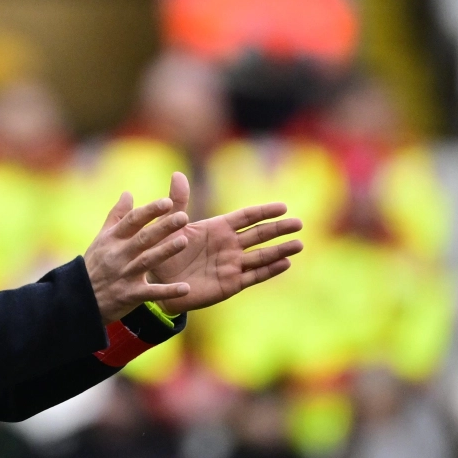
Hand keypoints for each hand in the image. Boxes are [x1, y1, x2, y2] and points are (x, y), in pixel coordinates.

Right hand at [84, 193, 191, 323]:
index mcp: (113, 239)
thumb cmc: (95, 264)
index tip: (167, 202)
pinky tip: (185, 288)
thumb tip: (128, 193)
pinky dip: (168, 291)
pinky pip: (151, 293)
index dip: (149, 210)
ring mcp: (124, 275)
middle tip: (183, 217)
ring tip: (184, 241)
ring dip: (165, 252)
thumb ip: (117, 216)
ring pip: (147, 261)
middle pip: (143, 238)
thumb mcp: (101, 239)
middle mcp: (119, 255)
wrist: (80, 299)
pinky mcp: (129, 295)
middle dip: (162, 227)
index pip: (132, 220)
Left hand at [149, 172, 301, 314]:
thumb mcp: (170, 225)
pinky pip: (253, 276)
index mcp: (218, 228)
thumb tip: (177, 174)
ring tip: (299, 244)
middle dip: (279, 229)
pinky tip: (285, 264)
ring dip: (280, 250)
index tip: (283, 207)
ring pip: (261, 256)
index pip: (246, 217)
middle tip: (299, 223)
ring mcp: (232, 264)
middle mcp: (229, 245)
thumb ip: (177, 202)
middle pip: (260, 234)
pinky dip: (269, 270)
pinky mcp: (230, 284)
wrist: (157, 282)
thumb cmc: (163, 251)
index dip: (264, 212)